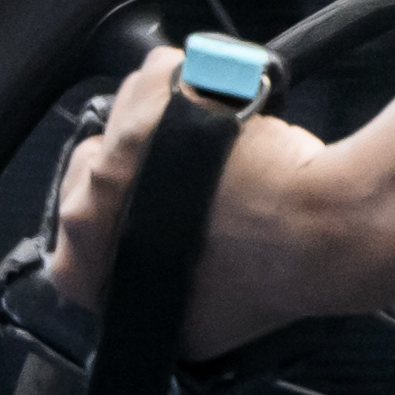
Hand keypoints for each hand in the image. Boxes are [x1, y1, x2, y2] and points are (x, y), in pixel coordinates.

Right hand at [42, 46, 383, 360]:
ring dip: (172, 118)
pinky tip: (236, 102)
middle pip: (97, 160)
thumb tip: (163, 288)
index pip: (76, 222)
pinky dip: (198, 78)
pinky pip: (165, 72)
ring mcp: (114, 149)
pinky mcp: (155, 97)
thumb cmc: (270, 283)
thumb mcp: (192, 322)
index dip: (120, 205)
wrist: (318, 234)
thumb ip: (152, 296)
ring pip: (130, 112)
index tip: (156, 199)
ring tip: (226, 141)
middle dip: (142, 159)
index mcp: (79, 270)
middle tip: (201, 171)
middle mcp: (81, 207)